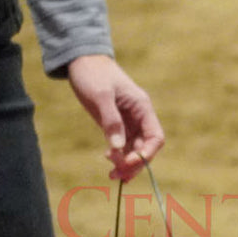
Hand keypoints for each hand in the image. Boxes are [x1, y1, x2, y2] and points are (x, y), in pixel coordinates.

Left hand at [66, 54, 164, 180]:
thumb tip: (117, 149)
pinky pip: (123, 144)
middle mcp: (139, 116)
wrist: (82, 61)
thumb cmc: (93, 74)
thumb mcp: (101, 96)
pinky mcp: (116, 123)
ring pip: (134, 148)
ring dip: (126, 163)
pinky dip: (118, 155)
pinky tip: (108, 160)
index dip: (145, 154)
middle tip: (117, 176)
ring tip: (112, 175)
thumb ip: (111, 122)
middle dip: (134, 163)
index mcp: (142, 108)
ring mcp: (128, 121)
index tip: (126, 162)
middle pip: (146, 147)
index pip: (155, 137)